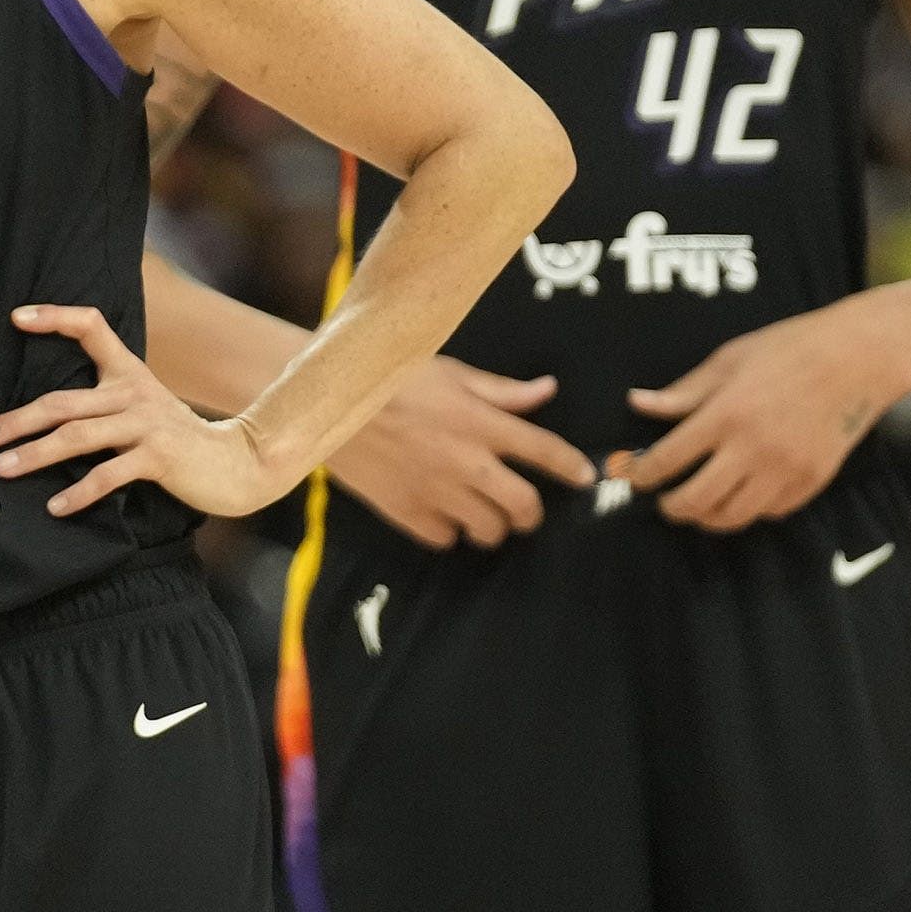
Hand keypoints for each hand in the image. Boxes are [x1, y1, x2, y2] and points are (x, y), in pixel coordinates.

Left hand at [0, 304, 282, 519]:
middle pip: (63, 401)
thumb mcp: (140, 405)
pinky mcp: (158, 456)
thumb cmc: (174, 438)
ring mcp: (145, 424)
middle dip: (17, 420)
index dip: (55, 318)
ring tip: (3, 469)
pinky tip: (55, 507)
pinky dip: (79, 492)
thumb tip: (39, 416)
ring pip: (78, 436)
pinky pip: (108, 475)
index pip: (92, 327)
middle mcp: (132, 392)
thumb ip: (99, 402)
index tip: (15, 318)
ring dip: (36, 454)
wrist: (234, 463)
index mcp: (127, 372)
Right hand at [328, 358, 594, 548]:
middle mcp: (465, 460)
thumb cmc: (389, 380)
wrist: (326, 406)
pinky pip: (445, 539)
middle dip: (532, 513)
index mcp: (479, 421)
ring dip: (493, 526)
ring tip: (483, 515)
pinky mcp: (406, 512)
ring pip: (488, 530)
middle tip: (526, 510)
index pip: (543, 450)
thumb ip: (500, 390)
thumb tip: (546, 391)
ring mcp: (435, 491)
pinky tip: (443, 515)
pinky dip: (450, 532)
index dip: (571, 467)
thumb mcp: (448, 372)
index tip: (584, 477)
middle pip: (523, 504)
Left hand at [620, 296, 910, 531]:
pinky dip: (749, 510)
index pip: (667, 460)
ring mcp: (785, 470)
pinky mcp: (812, 481)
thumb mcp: (729, 360)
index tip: (633, 478)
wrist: (859, 358)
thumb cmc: (790, 349)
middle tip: (664, 502)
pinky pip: (770, 512)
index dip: (641, 476)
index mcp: (726, 414)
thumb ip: (683, 391)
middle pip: (695, 501)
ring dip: (707, 517)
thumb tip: (638, 403)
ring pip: (732, 517)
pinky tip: (740, 495)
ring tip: (698, 506)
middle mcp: (753, 449)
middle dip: (670, 508)